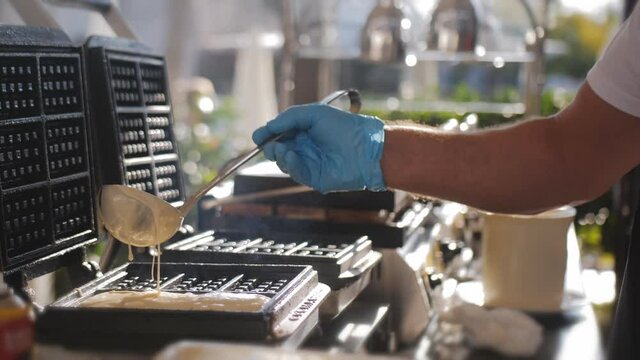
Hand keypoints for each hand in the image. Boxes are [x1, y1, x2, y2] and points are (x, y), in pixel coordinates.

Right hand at [252, 104, 385, 192]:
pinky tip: (290, 155)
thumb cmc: (344, 127)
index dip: (268, 134)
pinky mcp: (314, 178)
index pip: (280, 134)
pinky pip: (296, 172)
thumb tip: (268, 127)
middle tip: (268, 144)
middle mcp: (306, 147)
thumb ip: (289, 118)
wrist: (366, 148)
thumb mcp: (314, 113)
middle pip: (278, 149)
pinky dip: (289, 164)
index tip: (258, 136)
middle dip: (270, 147)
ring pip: (284, 162)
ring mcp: (310, 163)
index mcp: (306, 131)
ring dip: (279, 155)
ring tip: (281, 149)